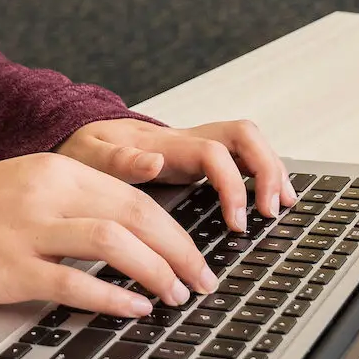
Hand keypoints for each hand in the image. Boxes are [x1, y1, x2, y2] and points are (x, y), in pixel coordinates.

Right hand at [0, 153, 216, 317]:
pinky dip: (112, 297)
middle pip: (134, 215)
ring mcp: (30, 230)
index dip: (175, 229)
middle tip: (202, 281)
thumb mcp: (37, 189)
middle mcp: (49, 194)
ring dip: (154, 271)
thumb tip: (144, 234)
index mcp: (60, 170)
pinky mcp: (12, 267)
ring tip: (174, 296)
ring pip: (112, 242)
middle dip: (179, 251)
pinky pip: (74, 281)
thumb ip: (85, 203)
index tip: (198, 256)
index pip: (136, 195)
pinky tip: (135, 309)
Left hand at [58, 118, 294, 230]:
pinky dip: (261, 175)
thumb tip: (152, 161)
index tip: (236, 223)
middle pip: (244, 136)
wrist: (75, 135)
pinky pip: (240, 159)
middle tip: (271, 210)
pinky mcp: (197, 159)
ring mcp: (195, 147)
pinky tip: (269, 200)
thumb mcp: (87, 155)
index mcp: (165, 143)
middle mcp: (187, 140)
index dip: (232, 186)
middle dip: (267, 170)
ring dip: (272, 170)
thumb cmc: (82, 148)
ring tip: (283, 205)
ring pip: (248, 144)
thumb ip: (117, 160)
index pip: (214, 153)